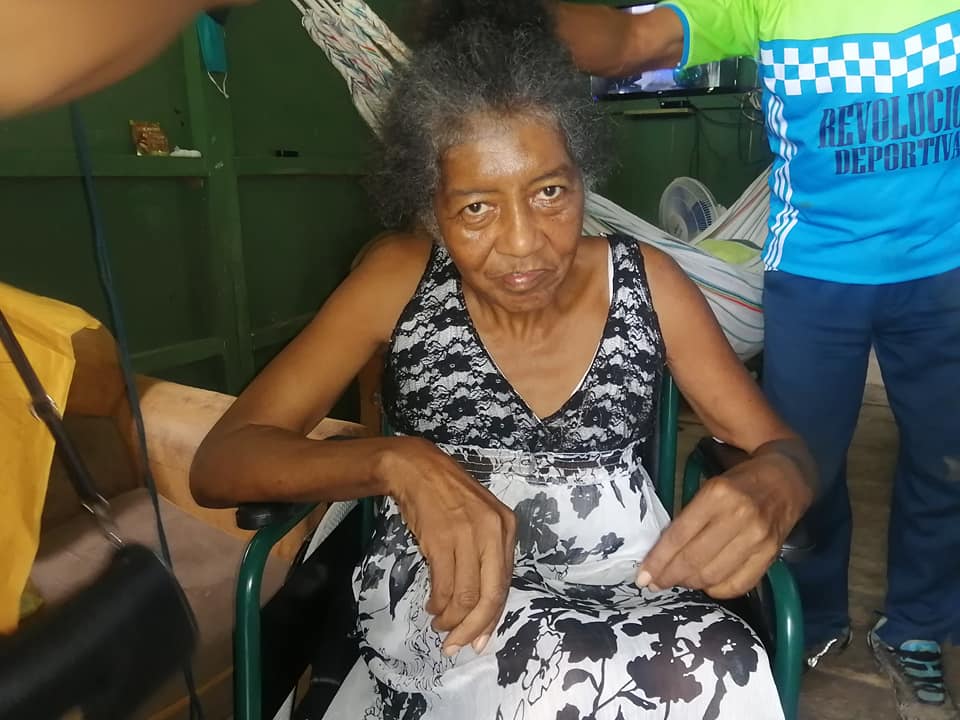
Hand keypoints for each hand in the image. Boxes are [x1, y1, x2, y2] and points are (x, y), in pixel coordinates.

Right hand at [379, 437, 516, 654]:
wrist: (417, 470)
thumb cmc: (448, 498)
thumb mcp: (479, 521)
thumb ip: (485, 558)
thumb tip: (480, 608)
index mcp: (506, 529)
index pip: (504, 585)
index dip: (491, 619)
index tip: (478, 642)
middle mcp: (493, 532)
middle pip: (489, 596)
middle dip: (473, 628)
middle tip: (456, 645)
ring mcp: (468, 535)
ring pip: (465, 595)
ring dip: (451, 619)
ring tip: (440, 625)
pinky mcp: (442, 538)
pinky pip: (443, 584)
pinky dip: (438, 603)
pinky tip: (432, 607)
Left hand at [636, 448, 812, 598]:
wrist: (786, 480)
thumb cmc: (739, 483)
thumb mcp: (709, 487)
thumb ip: (689, 517)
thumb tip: (662, 552)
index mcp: (717, 494)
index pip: (679, 535)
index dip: (658, 560)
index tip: (643, 575)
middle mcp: (738, 517)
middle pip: (694, 559)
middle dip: (669, 576)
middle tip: (656, 583)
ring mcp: (757, 538)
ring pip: (714, 574)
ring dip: (690, 584)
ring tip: (679, 581)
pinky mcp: (771, 554)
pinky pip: (739, 584)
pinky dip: (717, 590)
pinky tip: (706, 585)